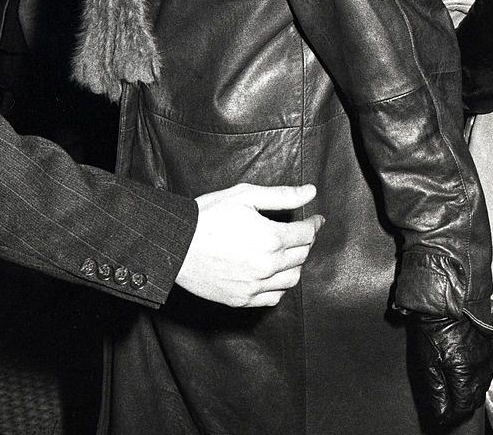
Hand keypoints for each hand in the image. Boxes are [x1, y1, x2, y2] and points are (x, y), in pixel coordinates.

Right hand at [176, 183, 323, 306]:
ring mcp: (255, 286)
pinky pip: (273, 298)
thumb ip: (282, 195)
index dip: (314, 224)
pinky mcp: (242, 299)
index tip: (316, 219)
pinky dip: (280, 286)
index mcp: (270, 238)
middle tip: (302, 232)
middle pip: (302, 256)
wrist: (176, 244)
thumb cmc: (208, 216)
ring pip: (292, 279)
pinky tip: (274, 274)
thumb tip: (310, 192)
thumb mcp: (245, 196)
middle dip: (306, 241)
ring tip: (289, 252)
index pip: (306, 234)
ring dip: (296, 264)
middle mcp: (267, 266)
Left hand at [407, 315, 492, 426]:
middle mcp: (481, 369)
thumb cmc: (433, 327)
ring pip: (481, 387)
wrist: (445, 301)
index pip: (462, 407)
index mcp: (465, 374)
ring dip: (469, 391)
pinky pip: (486, 373)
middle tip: (446, 400)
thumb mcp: (428, 362)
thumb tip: (441, 413)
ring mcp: (488, 358)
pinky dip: (476, 377)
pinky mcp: (490, 349)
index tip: (442, 413)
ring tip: (453, 384)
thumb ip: (437, 391)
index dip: (451, 414)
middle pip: (474, 399)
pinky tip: (465, 371)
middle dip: (460, 403)